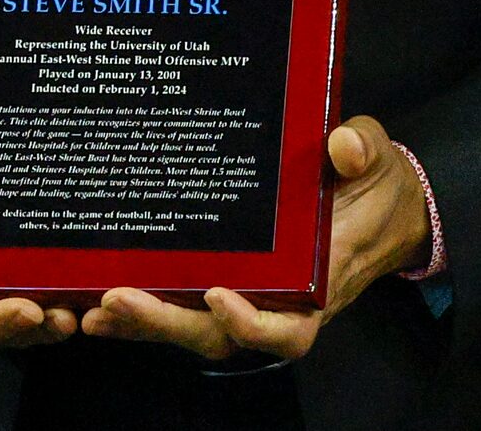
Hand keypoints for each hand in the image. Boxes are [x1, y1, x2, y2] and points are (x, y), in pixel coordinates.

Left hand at [83, 116, 430, 359]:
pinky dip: (148, 314)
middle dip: (167, 323)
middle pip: (221, 335)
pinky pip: (188, 309)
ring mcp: (255, 296)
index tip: (216, 294)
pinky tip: (103, 305)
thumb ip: (363, 149)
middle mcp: (282, 300)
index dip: (250, 324)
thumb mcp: (379, 157)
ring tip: (97, 307)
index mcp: (321, 278)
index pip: (286, 327)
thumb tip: (342, 146)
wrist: (383, 204)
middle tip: (118, 299)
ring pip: (196, 329)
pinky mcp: (233, 284)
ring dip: (147, 324)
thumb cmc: (378, 183)